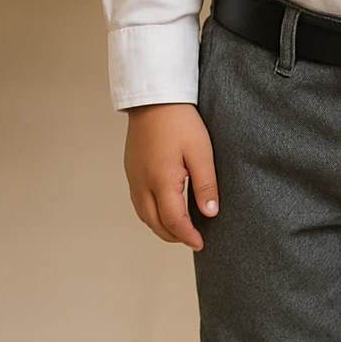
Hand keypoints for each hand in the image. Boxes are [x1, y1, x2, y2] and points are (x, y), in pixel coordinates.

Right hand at [123, 102, 218, 249]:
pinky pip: (138, 201)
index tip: (201, 243)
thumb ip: (206, 185)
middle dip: (173, 236)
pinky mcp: (131, 169)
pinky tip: (164, 207)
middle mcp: (142, 183)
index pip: (174, 221)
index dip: (188, 236)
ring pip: (144, 214)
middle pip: (155, 223)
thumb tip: (209, 213)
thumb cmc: (179, 121)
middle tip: (192, 239)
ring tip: (180, 228)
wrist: (154, 98)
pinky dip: (151, 212)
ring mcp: (133, 177)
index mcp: (161, 181)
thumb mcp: (200, 152)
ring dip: (160, 226)